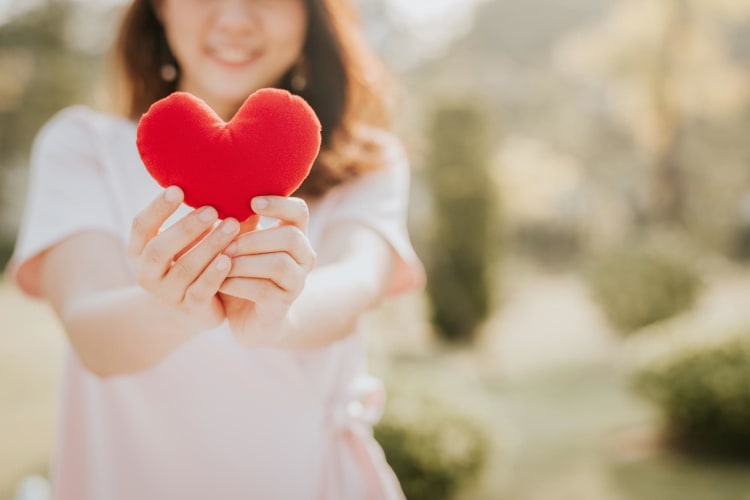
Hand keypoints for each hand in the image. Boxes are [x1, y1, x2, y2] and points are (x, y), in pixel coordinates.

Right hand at [126, 186, 240, 331]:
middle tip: (212, 209)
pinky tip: (229, 259)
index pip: (141, 226)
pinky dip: (214, 275)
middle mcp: (147, 273)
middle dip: (186, 228)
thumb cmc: (196, 258)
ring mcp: (167, 294)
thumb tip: (230, 180)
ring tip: (231, 227)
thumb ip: (201, 215)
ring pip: (184, 270)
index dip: (157, 209)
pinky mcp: (190, 309)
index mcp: (141, 249)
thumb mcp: (191, 237)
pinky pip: (200, 291)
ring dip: (208, 246)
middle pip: (159, 250)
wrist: (196, 307)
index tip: (177, 189)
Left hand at [219, 196, 315, 347]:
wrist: (251, 321)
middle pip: (291, 237)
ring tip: (221, 262)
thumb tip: (220, 194)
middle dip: (254, 238)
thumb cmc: (242, 275)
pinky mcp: (283, 305)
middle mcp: (303, 257)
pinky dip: (239, 284)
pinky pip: (265, 290)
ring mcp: (297, 282)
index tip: (252, 202)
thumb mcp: (239, 247)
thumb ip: (237, 226)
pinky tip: (220, 282)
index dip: (279, 203)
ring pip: (279, 264)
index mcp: (294, 236)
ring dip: (245, 261)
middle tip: (225, 244)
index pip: (299, 212)